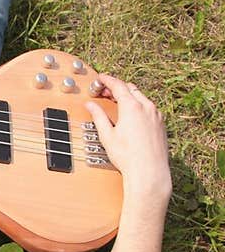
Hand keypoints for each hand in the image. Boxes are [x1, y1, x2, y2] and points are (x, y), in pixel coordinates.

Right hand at [87, 75, 171, 251]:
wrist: (149, 172)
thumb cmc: (128, 157)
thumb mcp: (107, 135)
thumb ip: (98, 116)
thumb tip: (90, 105)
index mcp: (132, 106)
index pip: (118, 85)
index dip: (107, 80)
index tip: (100, 78)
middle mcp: (147, 107)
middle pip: (130, 89)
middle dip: (117, 88)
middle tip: (104, 92)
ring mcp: (156, 115)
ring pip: (141, 98)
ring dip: (128, 97)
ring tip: (117, 104)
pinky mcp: (161, 123)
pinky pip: (149, 108)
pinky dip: (138, 106)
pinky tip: (131, 116)